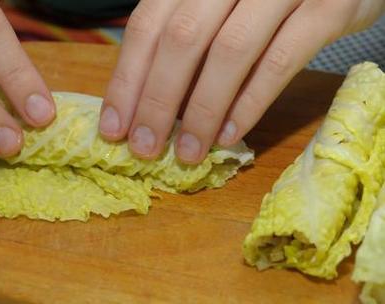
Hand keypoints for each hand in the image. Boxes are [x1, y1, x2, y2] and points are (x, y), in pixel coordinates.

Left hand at [100, 0, 383, 163]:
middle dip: (158, 101)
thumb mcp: (217, 8)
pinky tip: (229, 135)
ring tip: (187, 153)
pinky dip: (250, 102)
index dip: (127, 78)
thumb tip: (149, 103)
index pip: (148, 24)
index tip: (114, 127)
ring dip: (202, 111)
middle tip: (144, 148)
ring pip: (230, 51)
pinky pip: (280, 61)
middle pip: (182, 39)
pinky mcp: (326, 7)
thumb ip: (186, 42)